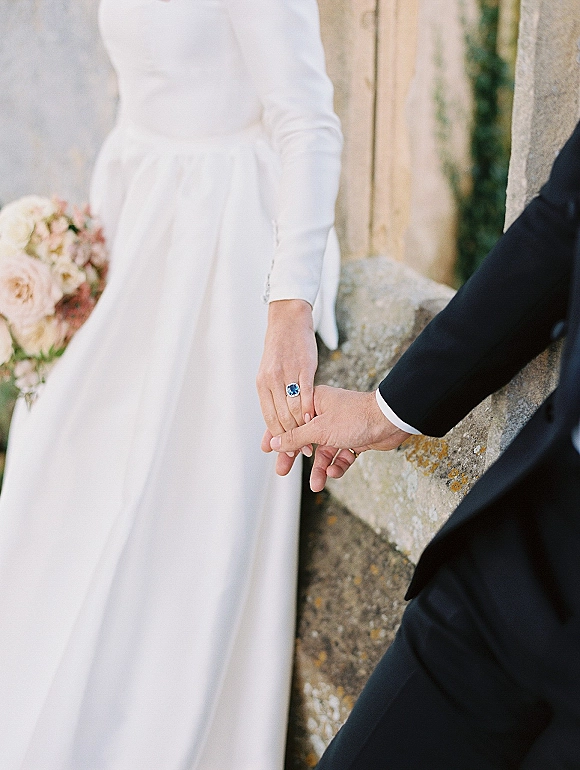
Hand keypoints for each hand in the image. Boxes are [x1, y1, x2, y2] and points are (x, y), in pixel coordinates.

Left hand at [257, 299, 316, 461]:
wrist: (288, 322)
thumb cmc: (280, 351)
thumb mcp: (270, 374)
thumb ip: (273, 398)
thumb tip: (275, 423)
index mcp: (262, 385)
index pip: (271, 419)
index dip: (281, 438)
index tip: (291, 451)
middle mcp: (271, 381)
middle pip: (282, 417)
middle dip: (294, 438)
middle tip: (304, 452)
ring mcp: (287, 374)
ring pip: (294, 408)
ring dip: (304, 428)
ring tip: (313, 440)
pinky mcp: (303, 367)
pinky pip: (306, 393)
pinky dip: (310, 409)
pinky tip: (316, 419)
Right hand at [268, 385, 410, 490]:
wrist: (391, 420)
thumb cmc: (356, 416)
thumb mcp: (320, 429)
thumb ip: (296, 437)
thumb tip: (276, 442)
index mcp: (314, 403)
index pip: (290, 420)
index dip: (277, 435)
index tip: (266, 448)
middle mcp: (326, 413)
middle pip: (304, 437)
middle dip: (295, 456)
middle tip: (282, 471)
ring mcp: (340, 427)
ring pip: (324, 451)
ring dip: (320, 468)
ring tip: (316, 485)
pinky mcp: (354, 438)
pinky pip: (340, 456)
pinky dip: (338, 465)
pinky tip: (336, 472)